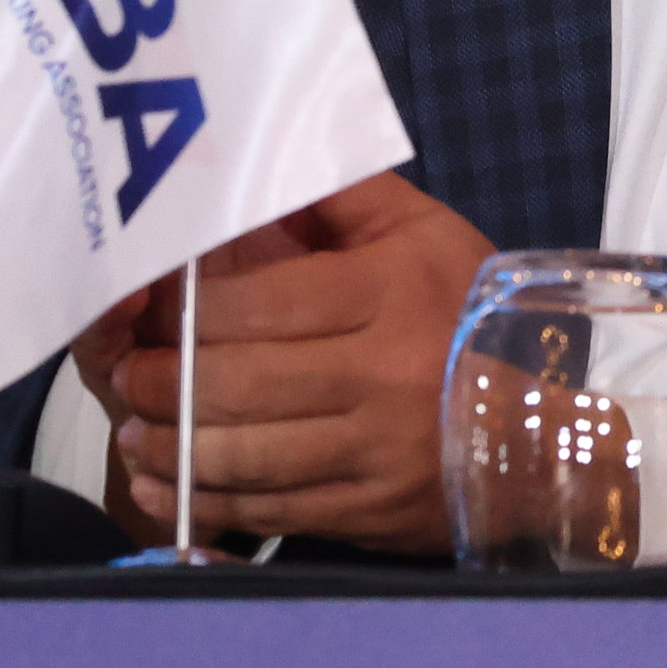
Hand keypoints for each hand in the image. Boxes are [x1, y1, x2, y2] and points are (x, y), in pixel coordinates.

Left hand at [90, 172, 498, 552]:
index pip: (259, 305)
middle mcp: (380, 375)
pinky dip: (202, 501)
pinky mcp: (365, 511)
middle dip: (161, 383)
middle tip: (127, 375)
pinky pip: (266, 508)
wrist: (539, 428)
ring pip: (243, 454)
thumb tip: (262, 156)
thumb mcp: (422, 232)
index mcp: (388, 294)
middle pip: (237, 383)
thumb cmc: (466, 313)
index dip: (187, 314)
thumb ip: (342, 194)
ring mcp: (372, 452)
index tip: (148, 312)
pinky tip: (165, 484)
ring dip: (171, 445)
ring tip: (135, 428)